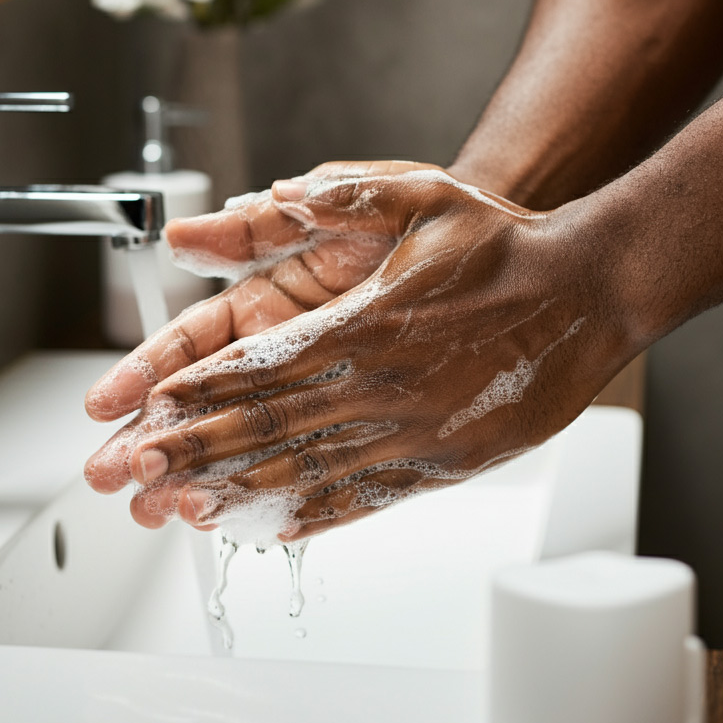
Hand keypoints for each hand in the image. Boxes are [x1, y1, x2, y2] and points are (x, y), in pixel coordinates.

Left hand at [85, 164, 634, 542]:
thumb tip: (275, 194)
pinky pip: (366, 497)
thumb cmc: (505, 246)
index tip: (148, 409)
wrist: (586, 292)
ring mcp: (413, 431)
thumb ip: (345, 197)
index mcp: (366, 321)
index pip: (261, 363)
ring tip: (183, 508)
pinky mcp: (444, 463)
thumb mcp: (425, 194)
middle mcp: (382, 384)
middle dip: (195, 447)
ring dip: (238, 489)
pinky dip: (314, 515)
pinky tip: (275, 528)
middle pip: (269, 424)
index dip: (200, 390)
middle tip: (137, 470)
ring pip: (308, 469)